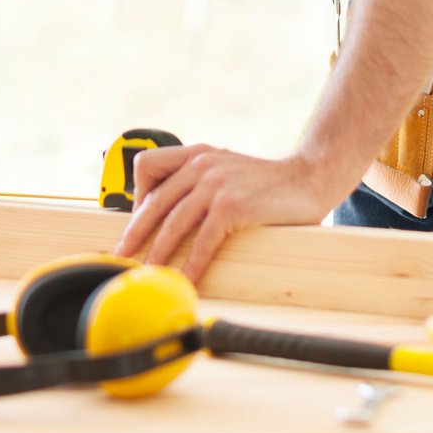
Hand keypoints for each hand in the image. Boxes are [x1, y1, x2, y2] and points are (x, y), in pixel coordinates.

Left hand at [114, 142, 347, 283]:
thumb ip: (201, 179)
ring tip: (148, 273)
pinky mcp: (232, 206)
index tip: (137, 221)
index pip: (148, 165)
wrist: (309, 177)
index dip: (137, 195)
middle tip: (123, 255)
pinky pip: (203, 240)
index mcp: (197, 153)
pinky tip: (186, 279)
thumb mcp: (227, 167)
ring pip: (173, 223)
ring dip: (158, 253)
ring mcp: (217, 184)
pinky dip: (191, 264)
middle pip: (154, 202)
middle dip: (135, 233)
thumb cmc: (268, 181)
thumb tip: (174, 211)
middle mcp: (202, 164)